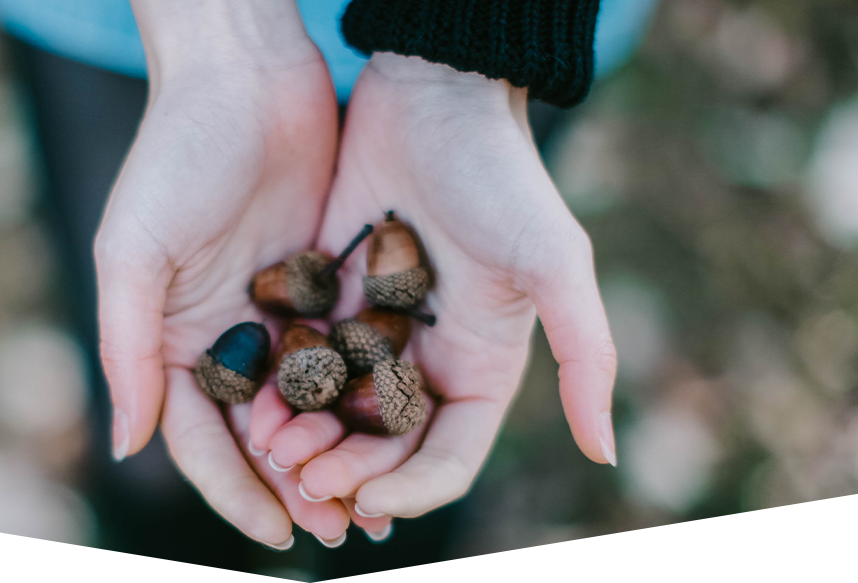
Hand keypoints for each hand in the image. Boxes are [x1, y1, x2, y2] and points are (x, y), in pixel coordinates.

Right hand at [96, 1, 350, 546]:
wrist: (245, 73)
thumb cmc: (174, 154)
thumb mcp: (134, 251)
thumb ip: (129, 349)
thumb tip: (128, 445)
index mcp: (172, 340)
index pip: (203, 439)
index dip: (237, 490)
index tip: (279, 531)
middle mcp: (225, 337)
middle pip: (261, 435)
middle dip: (296, 486)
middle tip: (339, 531)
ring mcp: (277, 312)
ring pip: (311, 404)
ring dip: (337, 454)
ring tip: (375, 502)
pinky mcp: (323, 284)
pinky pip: (347, 353)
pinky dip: (367, 396)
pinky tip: (400, 430)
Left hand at [256, 53, 619, 521]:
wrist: (431, 92)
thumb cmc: (501, 174)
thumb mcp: (555, 261)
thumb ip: (584, 355)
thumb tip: (605, 454)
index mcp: (480, 367)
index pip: (445, 458)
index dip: (411, 491)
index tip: (368, 501)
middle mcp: (424, 360)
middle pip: (381, 448)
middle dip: (345, 472)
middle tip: (303, 477)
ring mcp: (370, 332)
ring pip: (330, 413)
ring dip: (305, 440)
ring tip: (271, 447)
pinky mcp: (323, 298)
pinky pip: (296, 361)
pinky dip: (277, 389)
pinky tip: (252, 402)